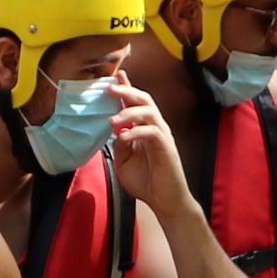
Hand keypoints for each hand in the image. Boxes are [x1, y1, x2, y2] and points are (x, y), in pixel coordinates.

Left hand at [102, 76, 183, 206]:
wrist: (164, 201)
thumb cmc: (146, 181)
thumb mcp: (124, 161)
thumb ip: (119, 144)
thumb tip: (114, 130)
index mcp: (145, 128)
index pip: (136, 103)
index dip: (127, 88)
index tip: (115, 76)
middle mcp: (155, 127)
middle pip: (144, 100)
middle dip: (127, 91)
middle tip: (110, 88)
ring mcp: (162, 136)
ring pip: (149, 112)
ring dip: (129, 113)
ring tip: (112, 120)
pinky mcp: (166, 148)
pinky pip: (152, 133)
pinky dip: (137, 132)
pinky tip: (124, 137)